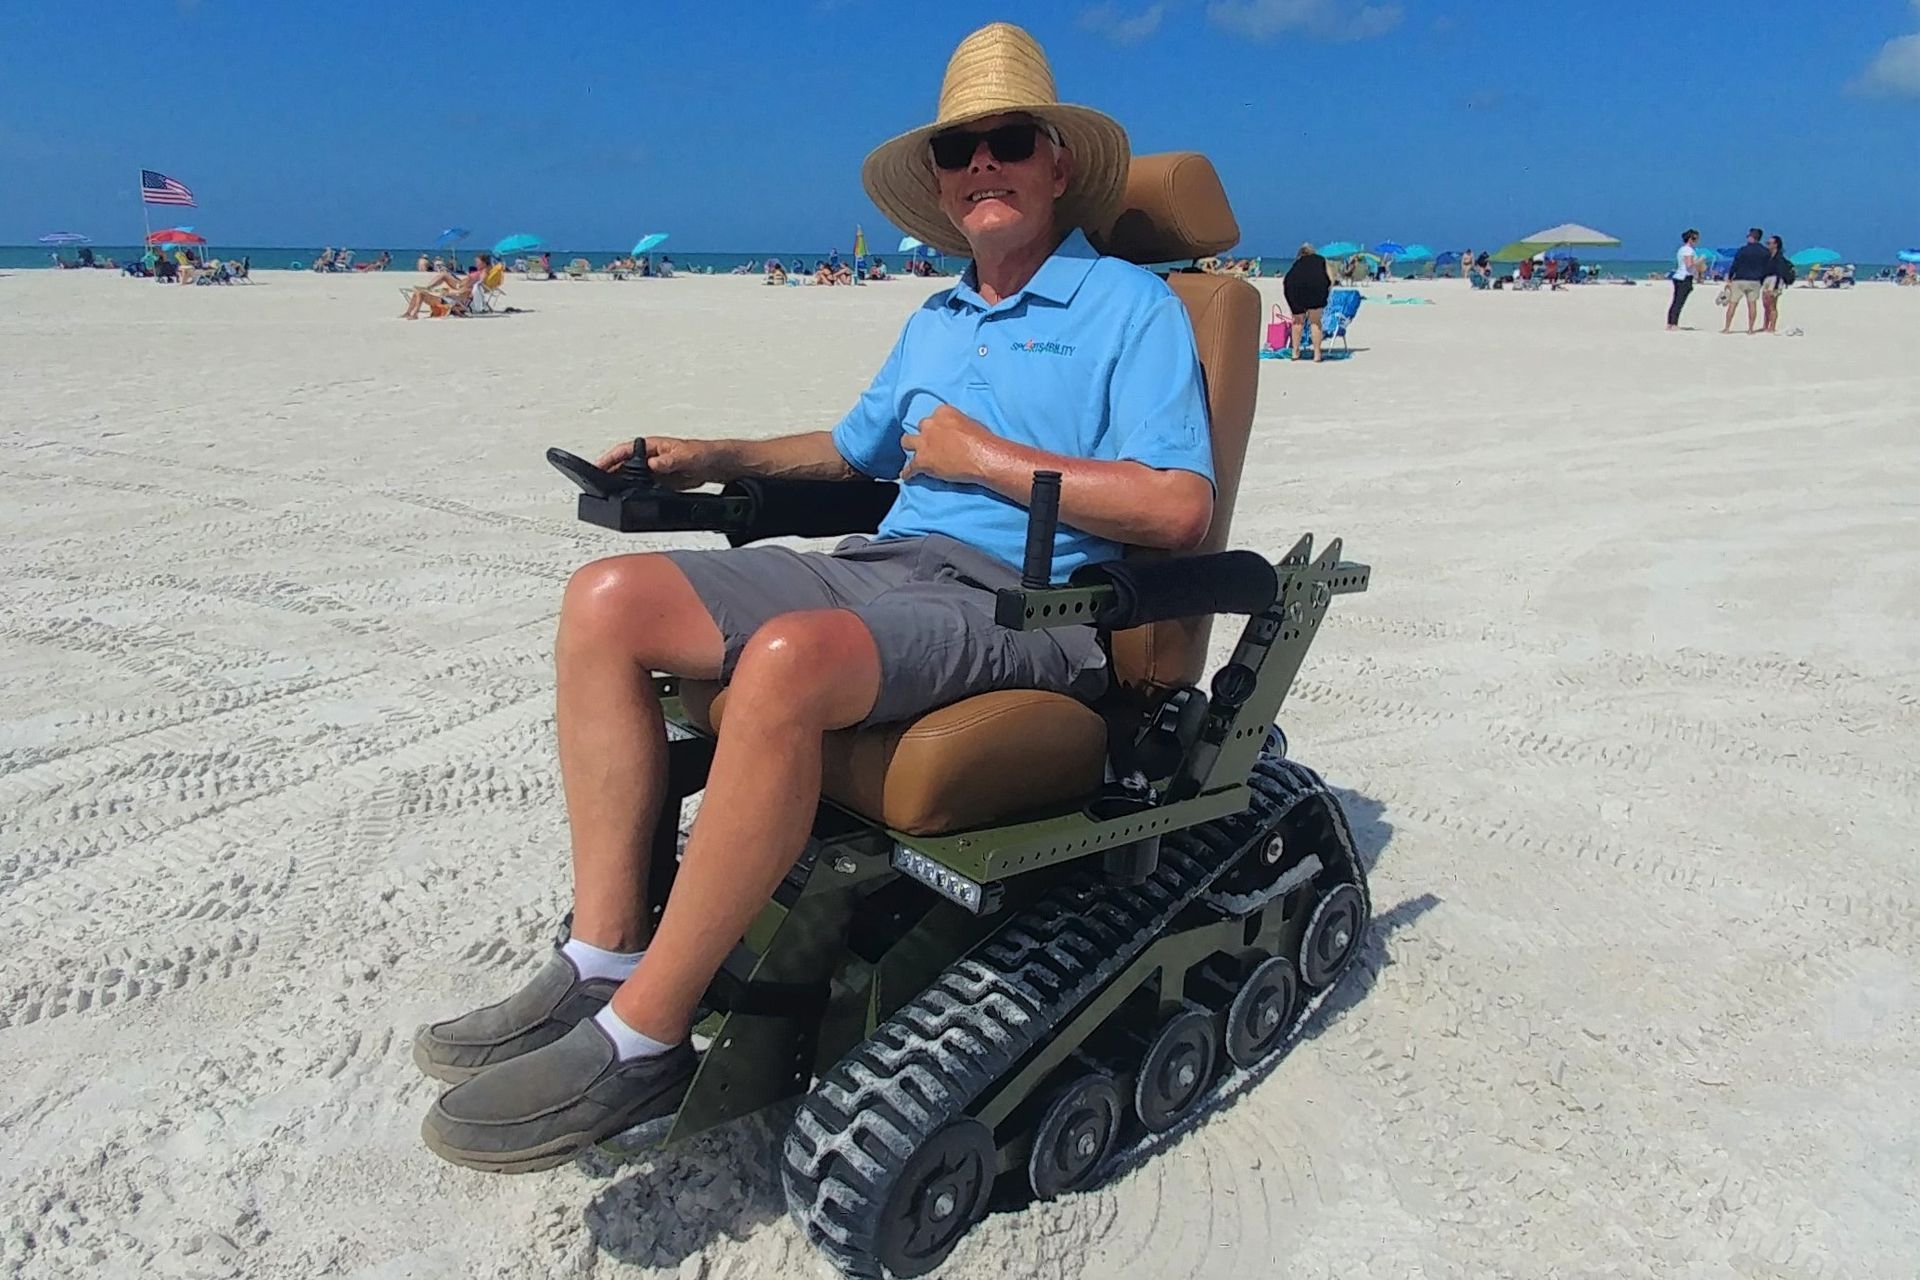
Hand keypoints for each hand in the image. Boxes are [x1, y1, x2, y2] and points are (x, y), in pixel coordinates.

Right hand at [595, 437, 724, 490]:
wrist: (715, 465)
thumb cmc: (702, 452)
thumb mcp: (684, 455)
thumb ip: (668, 460)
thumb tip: (654, 463)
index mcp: (651, 446)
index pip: (624, 451)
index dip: (609, 458)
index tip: (597, 466)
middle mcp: (650, 457)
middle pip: (623, 466)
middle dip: (610, 474)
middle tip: (598, 485)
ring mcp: (654, 470)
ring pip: (631, 478)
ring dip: (621, 485)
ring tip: (610, 493)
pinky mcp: (660, 482)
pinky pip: (643, 488)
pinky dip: (636, 493)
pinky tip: (631, 499)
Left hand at [900, 405, 993, 483]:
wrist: (983, 458)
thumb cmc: (983, 441)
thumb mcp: (970, 423)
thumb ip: (956, 425)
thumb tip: (954, 433)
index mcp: (942, 412)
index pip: (934, 417)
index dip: (937, 426)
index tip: (941, 433)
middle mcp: (930, 424)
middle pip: (921, 427)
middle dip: (925, 435)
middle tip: (931, 443)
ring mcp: (924, 443)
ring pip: (906, 442)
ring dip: (911, 448)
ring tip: (914, 455)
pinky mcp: (922, 461)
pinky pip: (909, 467)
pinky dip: (908, 472)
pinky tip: (907, 476)